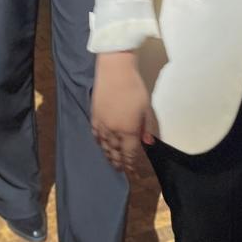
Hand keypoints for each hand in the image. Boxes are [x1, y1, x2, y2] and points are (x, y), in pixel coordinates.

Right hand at [91, 52, 156, 173]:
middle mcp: (113, 132)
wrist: (114, 71)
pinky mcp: (94, 117)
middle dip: (120, 163)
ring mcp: (101, 125)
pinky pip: (95, 136)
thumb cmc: (134, 87)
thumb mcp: (146, 108)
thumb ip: (147, 127)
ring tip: (112, 162)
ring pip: (104, 146)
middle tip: (122, 170)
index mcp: (128, 131)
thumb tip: (147, 143)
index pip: (130, 153)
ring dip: (109, 156)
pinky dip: (99, 143)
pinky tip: (101, 145)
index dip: (131, 163)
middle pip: (116, 152)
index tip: (133, 170)